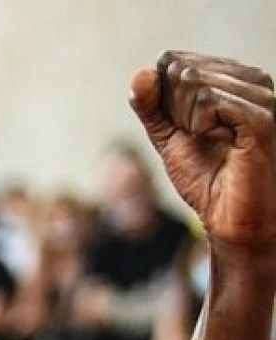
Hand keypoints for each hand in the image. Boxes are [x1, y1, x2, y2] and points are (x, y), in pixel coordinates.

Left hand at [131, 53, 275, 251]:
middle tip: (202, 138)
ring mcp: (261, 96)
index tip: (189, 128)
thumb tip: (140, 73)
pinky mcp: (261, 116)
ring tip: (215, 142)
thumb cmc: (204, 174)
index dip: (166, 100)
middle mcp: (251, 80)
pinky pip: (210, 103)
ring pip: (196, 84)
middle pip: (183, 71)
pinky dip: (202, 127)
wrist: (226, 214)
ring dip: (191, 122)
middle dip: (177, 112)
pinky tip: (222, 142)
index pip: (174, 62)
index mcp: (231, 78)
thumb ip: (150, 104)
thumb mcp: (167, 134)